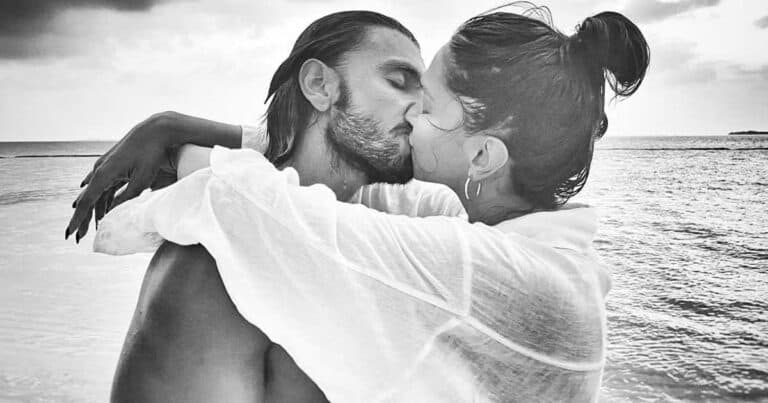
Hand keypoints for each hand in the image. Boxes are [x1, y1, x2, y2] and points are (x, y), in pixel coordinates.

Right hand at [65, 112, 179, 242]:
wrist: (155, 131)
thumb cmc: (151, 154)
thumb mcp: (141, 180)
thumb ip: (127, 198)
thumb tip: (113, 214)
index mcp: (104, 174)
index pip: (86, 202)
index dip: (78, 220)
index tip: (70, 234)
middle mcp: (100, 170)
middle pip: (88, 200)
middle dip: (82, 219)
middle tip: (77, 237)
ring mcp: (105, 166)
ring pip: (96, 194)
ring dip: (94, 211)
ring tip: (92, 229)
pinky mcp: (113, 165)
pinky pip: (103, 186)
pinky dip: (102, 200)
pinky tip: (99, 209)